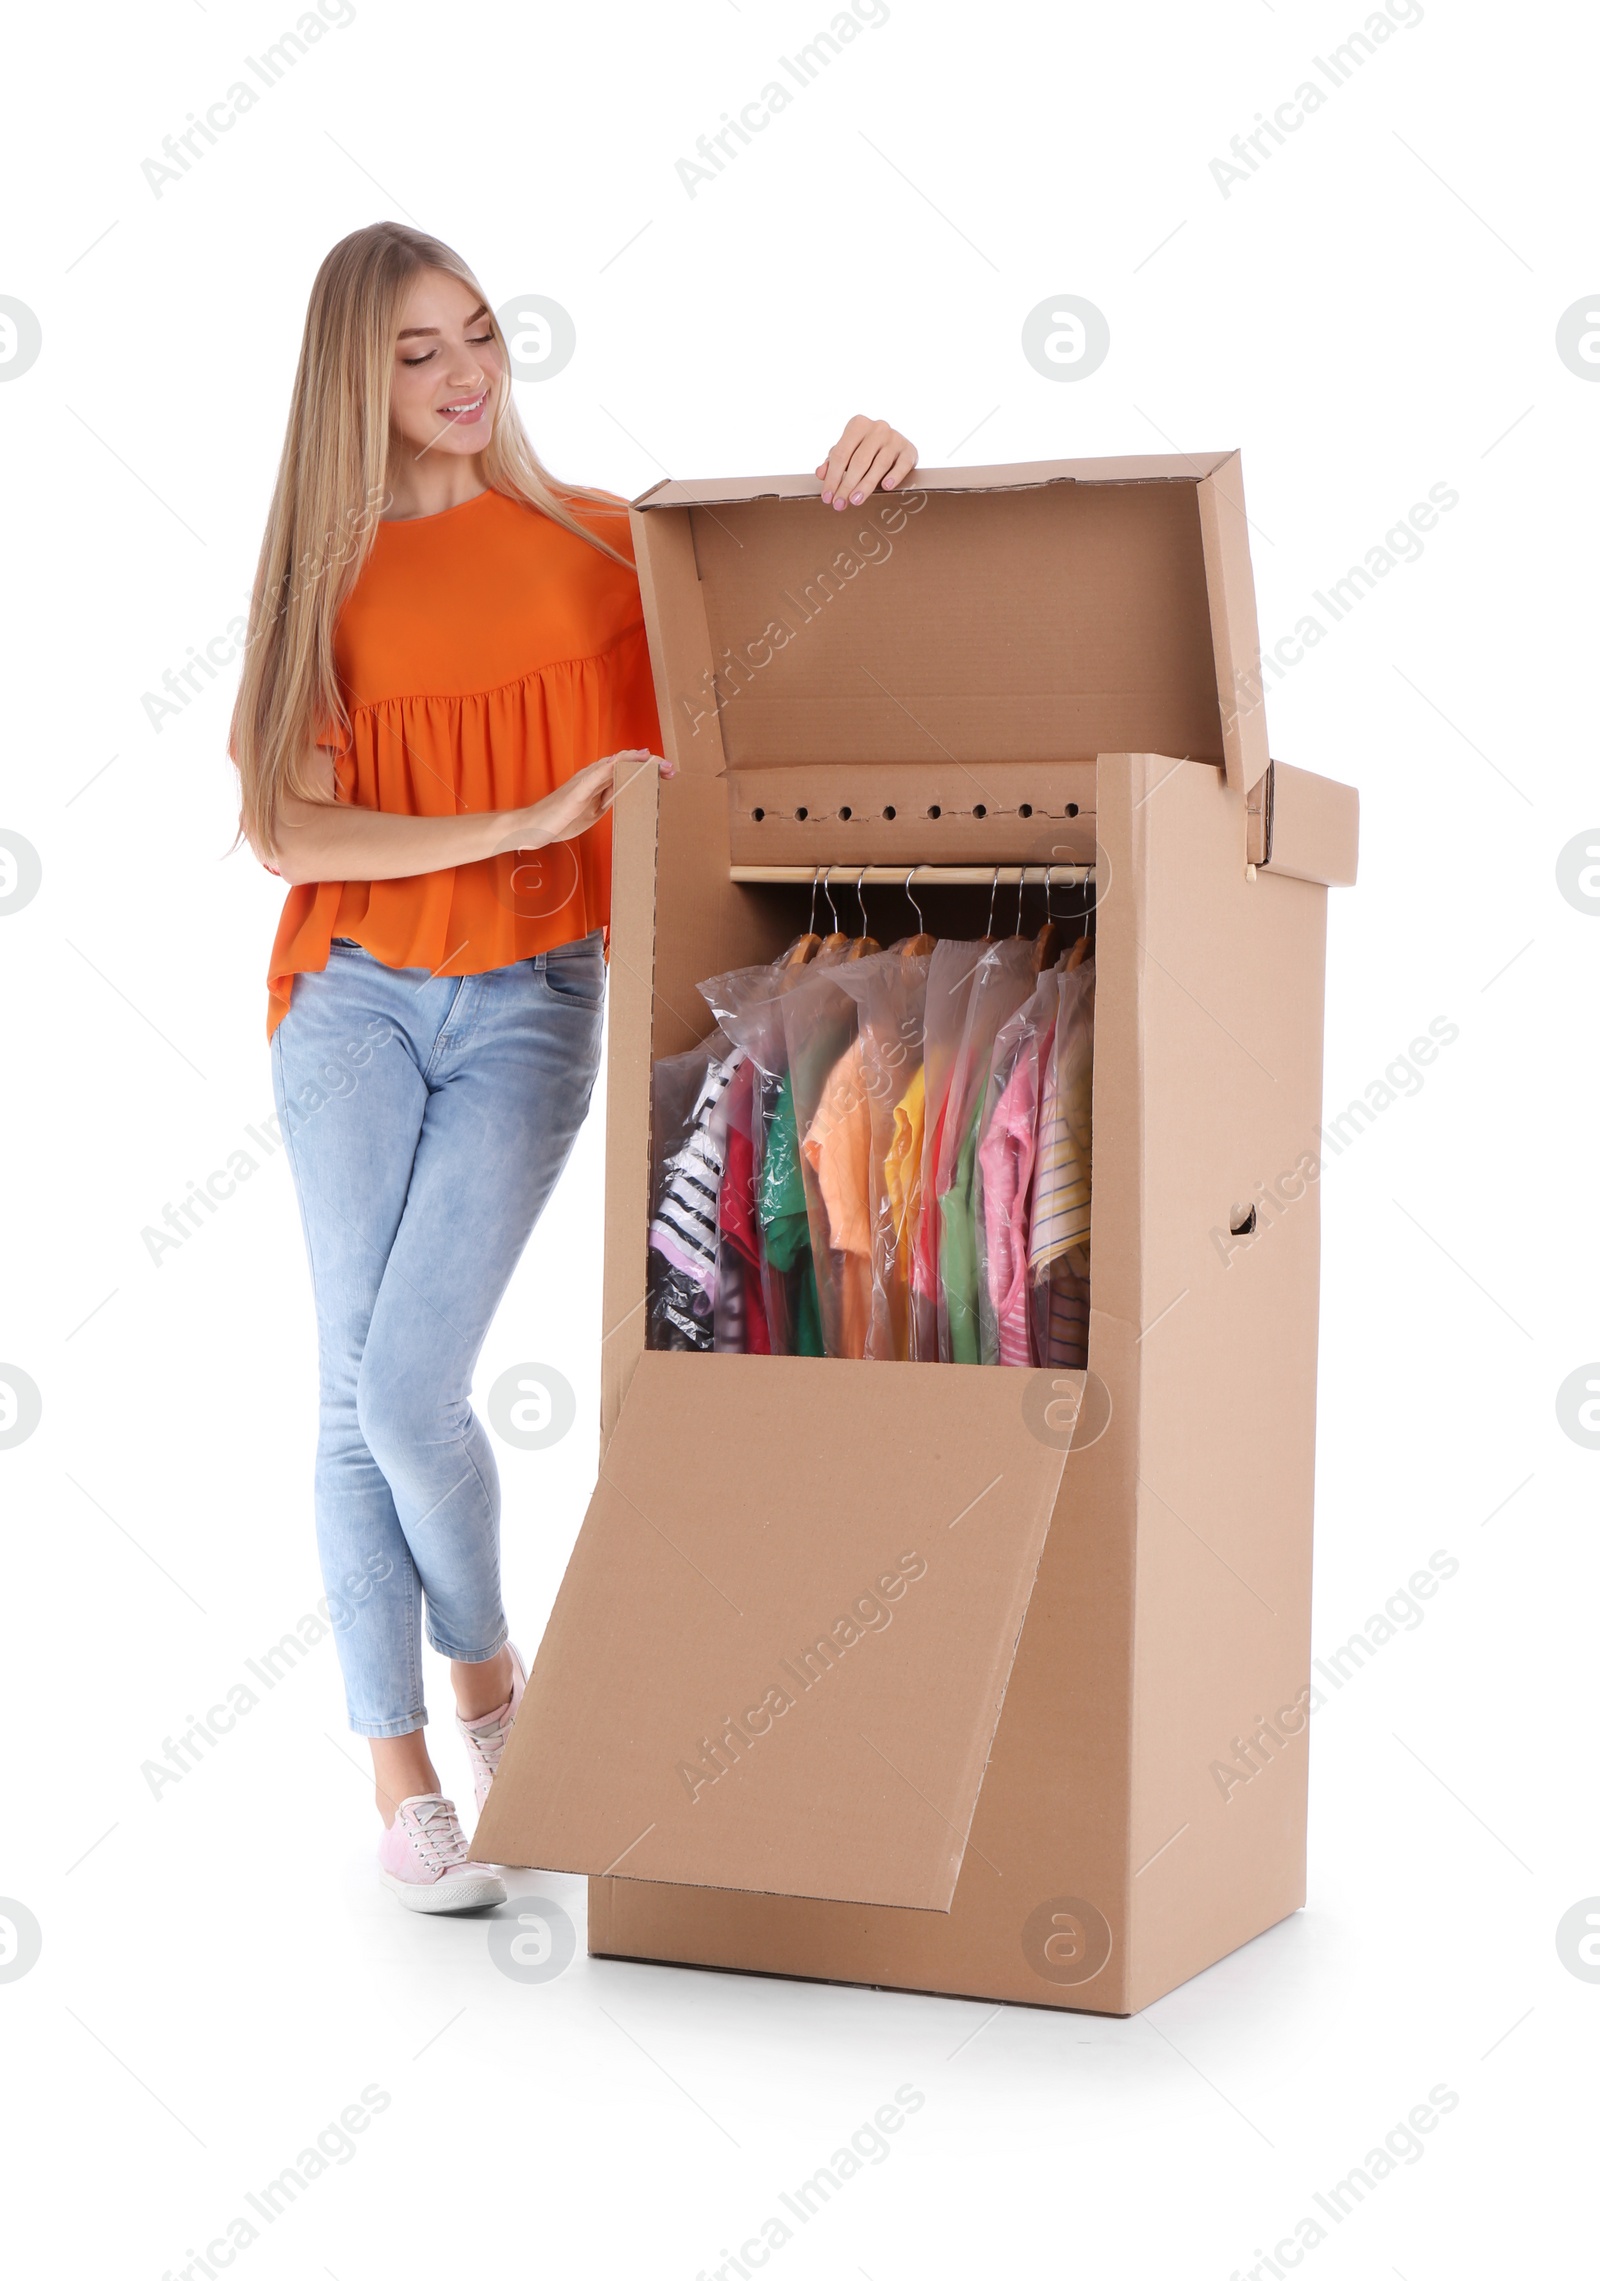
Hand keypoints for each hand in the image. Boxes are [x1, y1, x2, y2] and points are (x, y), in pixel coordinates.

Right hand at [496, 750, 669, 854]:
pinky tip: (621, 763)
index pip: (626, 770)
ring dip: (633, 761)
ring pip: (611, 765)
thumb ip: (607, 799)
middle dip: (648, 763)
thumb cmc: (561, 819)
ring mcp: (582, 783)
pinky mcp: (574, 793)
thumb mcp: (593, 811)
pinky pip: (593, 778)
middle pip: (623, 764)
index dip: (647, 768)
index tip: (668, 773)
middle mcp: (591, 777)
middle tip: (670, 767)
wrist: (533, 827)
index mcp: (597, 783)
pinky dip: (609, 769)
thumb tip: (627, 793)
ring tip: (653, 759)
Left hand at [816, 415, 917, 510]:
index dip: (832, 478)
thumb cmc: (866, 450)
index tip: (827, 498)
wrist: (897, 445)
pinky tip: (886, 487)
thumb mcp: (848, 452)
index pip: (841, 454)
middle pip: (859, 460)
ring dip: (866, 485)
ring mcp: (895, 438)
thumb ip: (834, 461)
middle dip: (847, 485)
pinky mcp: (909, 450)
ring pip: (879, 465)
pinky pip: (902, 465)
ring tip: (856, 501)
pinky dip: (894, 476)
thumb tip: (821, 473)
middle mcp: (877, 428)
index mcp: (858, 425)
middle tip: (840, 504)